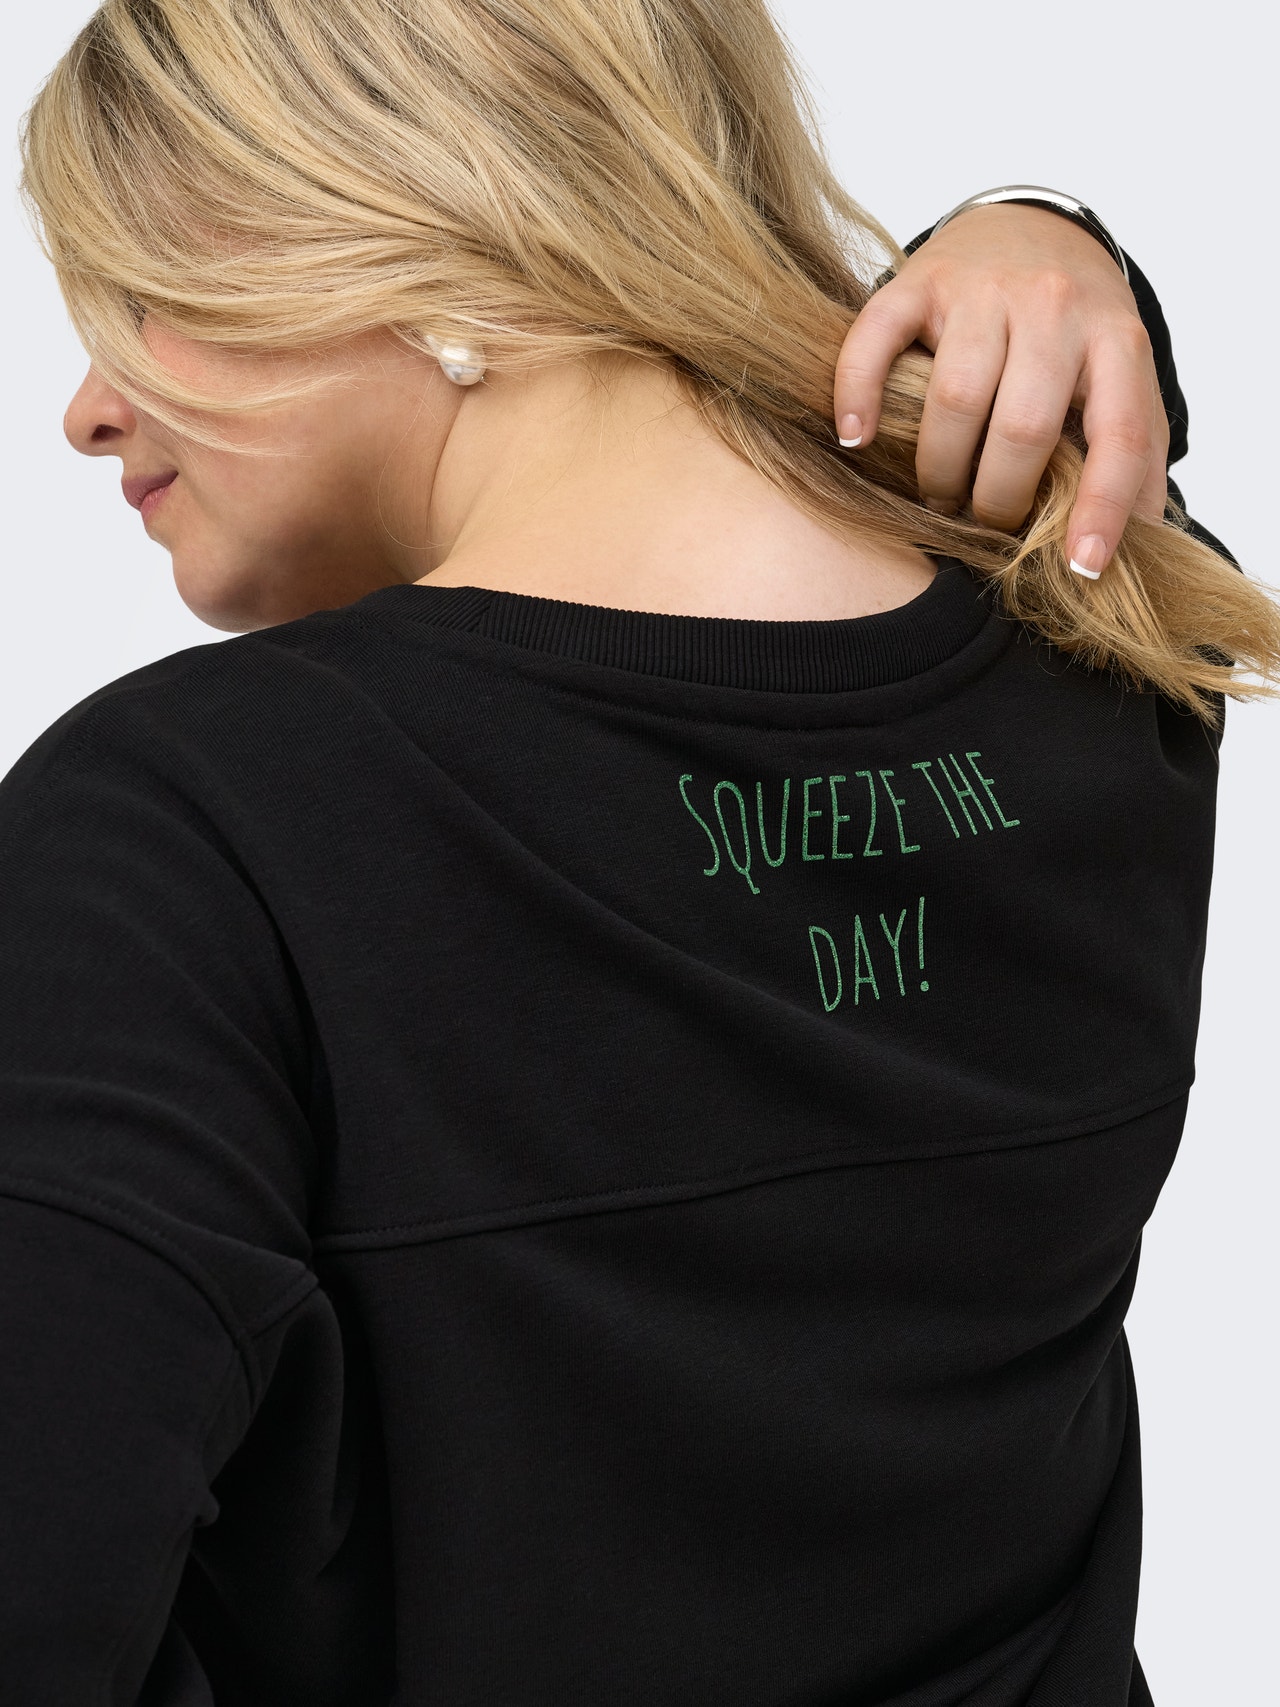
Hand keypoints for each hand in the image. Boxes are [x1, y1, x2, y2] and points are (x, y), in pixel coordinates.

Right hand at [833, 202, 1167, 576]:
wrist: (1028, 226)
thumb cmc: (1072, 327)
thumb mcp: (1122, 378)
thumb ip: (1136, 453)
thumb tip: (1146, 545)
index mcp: (1117, 340)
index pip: (1121, 434)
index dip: (1103, 507)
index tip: (1082, 566)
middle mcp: (1054, 307)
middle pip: (1024, 427)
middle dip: (999, 498)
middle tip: (987, 521)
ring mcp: (984, 290)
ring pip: (955, 399)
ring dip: (939, 470)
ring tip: (939, 494)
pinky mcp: (919, 281)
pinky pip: (877, 342)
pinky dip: (859, 396)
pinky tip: (856, 439)